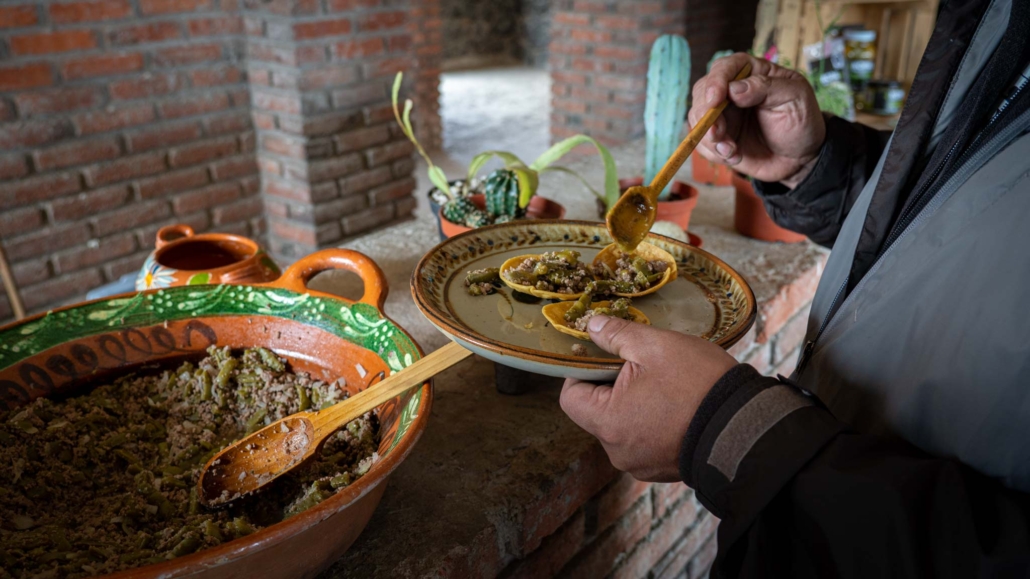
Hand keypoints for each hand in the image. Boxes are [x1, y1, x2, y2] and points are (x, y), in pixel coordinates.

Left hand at [560, 315, 735, 481]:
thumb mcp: (656, 346)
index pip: (571, 397)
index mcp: (608, 424)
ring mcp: (640, 464)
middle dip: (613, 386)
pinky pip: (644, 439)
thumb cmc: (699, 385)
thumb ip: (617, 335)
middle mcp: (618, 452)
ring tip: (665, 386)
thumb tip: (593, 326)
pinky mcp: (661, 469)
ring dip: (634, 403)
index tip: (606, 356)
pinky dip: (653, 422)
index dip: (582, 371)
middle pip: (596, 411)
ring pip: (622, 425)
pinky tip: (676, 406)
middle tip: (643, 367)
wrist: (748, 427)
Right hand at [688, 53, 825, 187]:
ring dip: (708, 137)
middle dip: (706, 115)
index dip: (715, 82)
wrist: (801, 158)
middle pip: (702, 92)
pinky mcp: (719, 137)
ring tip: (731, 151)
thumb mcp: (795, 98)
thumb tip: (734, 89)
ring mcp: (723, 115)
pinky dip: (712, 152)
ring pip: (697, 118)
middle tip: (718, 135)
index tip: (714, 100)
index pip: (724, 68)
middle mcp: (731, 91)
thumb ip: (766, 88)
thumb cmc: (802, 122)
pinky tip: (734, 156)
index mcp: (752, 72)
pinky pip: (701, 142)